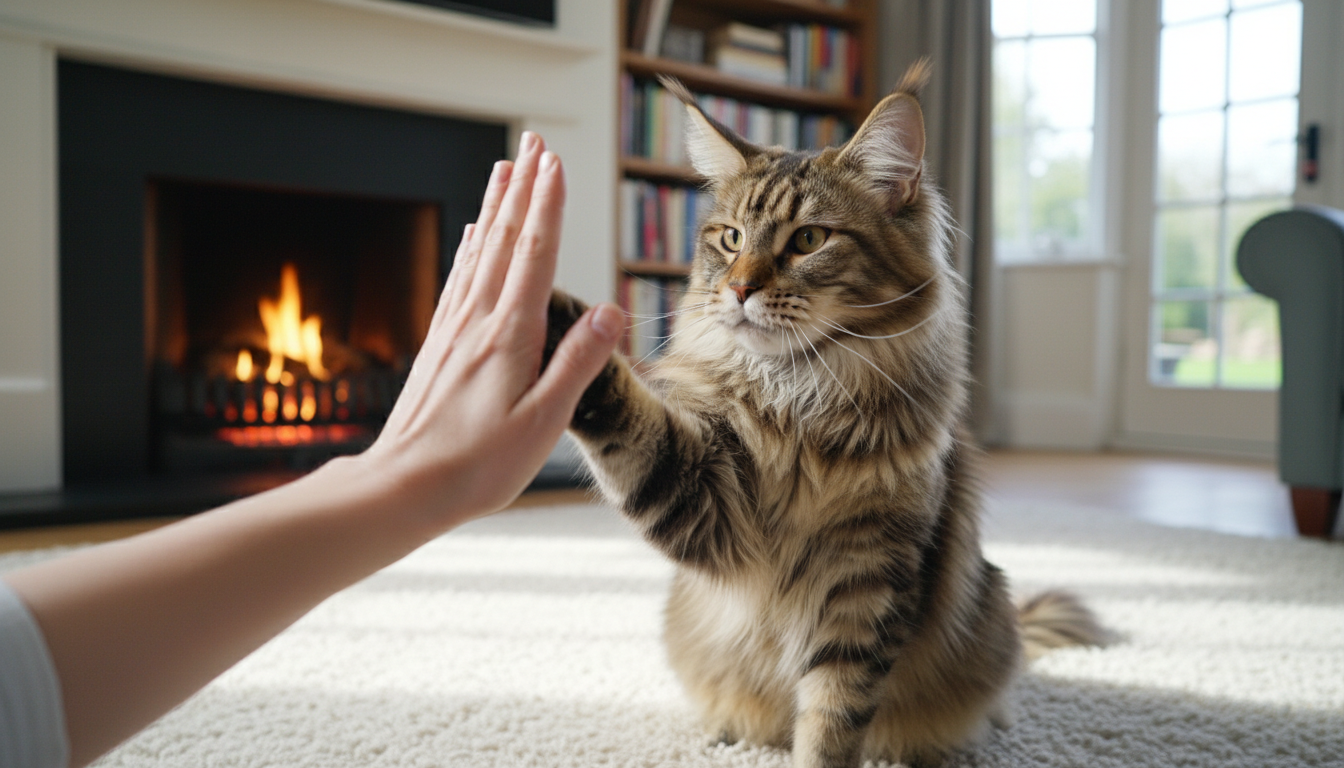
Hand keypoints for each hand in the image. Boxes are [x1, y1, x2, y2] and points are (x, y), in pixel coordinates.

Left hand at [360, 131, 621, 526]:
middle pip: (504, 239)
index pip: (534, 254)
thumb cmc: (478, 465)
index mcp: (509, 334)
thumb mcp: (543, 421)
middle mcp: (477, 320)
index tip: (556, 161)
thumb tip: (612, 312)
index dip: (547, 206)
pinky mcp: (440, 345)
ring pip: (478, 251)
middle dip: (523, 187)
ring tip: (506, 167)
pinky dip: (469, 246)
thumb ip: (577, 363)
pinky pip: (458, 279)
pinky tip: (471, 234)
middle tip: (535, 141)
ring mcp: (454, 329)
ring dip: (495, 206)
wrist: (403, 487)